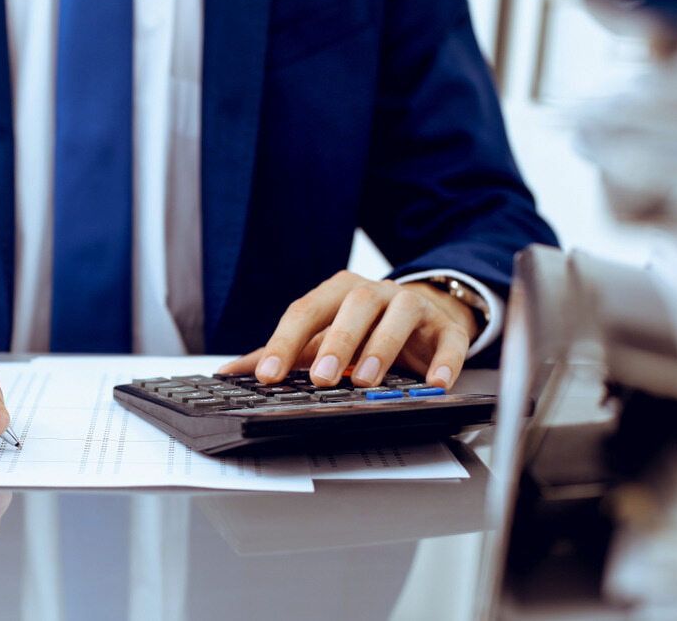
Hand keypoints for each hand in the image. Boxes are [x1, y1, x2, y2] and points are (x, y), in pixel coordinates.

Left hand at [219, 271, 480, 388]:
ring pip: (399, 316)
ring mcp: (412, 306)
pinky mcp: (445, 327)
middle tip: (322, 378)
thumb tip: (228, 373)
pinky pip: (448, 340)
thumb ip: (280, 354)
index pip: (305, 311)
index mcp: (337, 292)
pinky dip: (444, 361)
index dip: (284, 343)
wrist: (424, 314)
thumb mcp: (320, 339)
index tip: (267, 376)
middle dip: (337, 342)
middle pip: (354, 306)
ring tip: (367, 381)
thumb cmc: (362, 329)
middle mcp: (375, 292)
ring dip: (382, 348)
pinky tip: (435, 383)